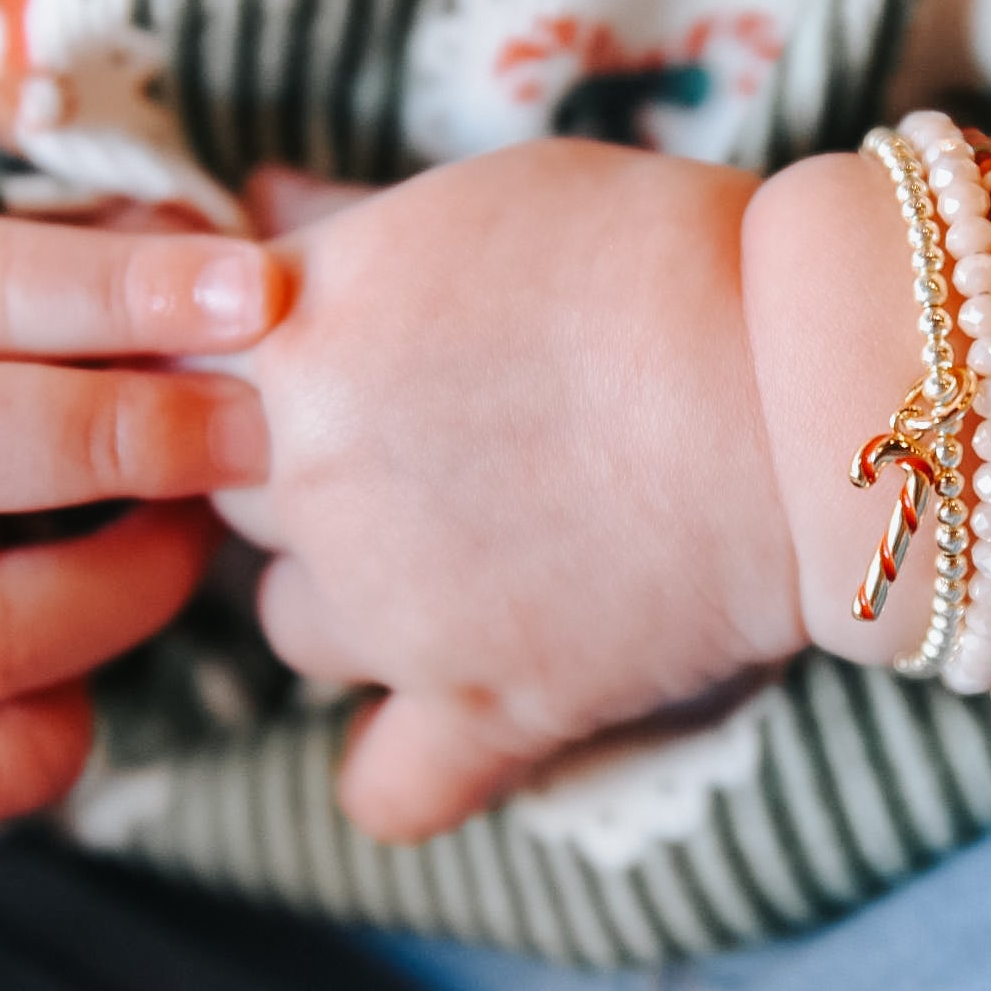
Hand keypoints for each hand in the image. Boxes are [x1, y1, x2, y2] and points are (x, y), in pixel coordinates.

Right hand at [0, 211, 280, 826]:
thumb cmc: (31, 394)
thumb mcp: (57, 313)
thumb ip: (142, 272)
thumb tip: (278, 223)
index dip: (114, 287)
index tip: (262, 294)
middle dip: (120, 436)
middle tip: (256, 440)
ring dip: (120, 592)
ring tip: (189, 548)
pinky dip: (50, 741)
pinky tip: (91, 690)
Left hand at [228, 142, 802, 842]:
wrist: (809, 384)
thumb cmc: (664, 260)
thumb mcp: (484, 198)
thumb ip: (342, 223)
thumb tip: (253, 208)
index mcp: (298, 340)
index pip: (181, 367)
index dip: (249, 360)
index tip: (321, 355)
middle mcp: (317, 481)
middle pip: (231, 493)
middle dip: (305, 463)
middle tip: (432, 430)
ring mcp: (398, 612)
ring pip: (293, 623)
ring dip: (349, 591)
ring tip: (464, 545)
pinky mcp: (495, 709)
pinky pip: (390, 792)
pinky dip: (408, 766)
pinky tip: (449, 713)